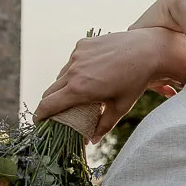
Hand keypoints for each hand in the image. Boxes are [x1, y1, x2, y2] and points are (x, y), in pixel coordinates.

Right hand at [34, 26, 185, 140]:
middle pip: (51, 90)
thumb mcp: (120, 107)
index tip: (38, 121)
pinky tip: (92, 72)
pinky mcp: (82, 44)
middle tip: (58, 110)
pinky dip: (77, 69)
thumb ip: (104, 125)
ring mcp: (77, 55)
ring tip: (80, 91)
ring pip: (62, 75)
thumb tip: (93, 141)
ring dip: (65, 85)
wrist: (147, 50)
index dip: (40, 115)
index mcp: (79, 89)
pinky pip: (73, 60)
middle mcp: (73, 71)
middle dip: (52, 102)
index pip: (48, 104)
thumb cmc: (136, 81)